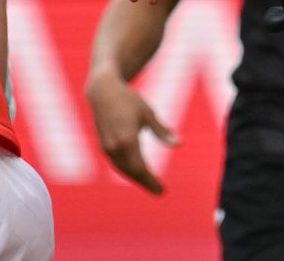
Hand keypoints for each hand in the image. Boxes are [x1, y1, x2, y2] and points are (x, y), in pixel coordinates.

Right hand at [86, 71, 178, 194]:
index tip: (162, 190)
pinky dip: (127, 170)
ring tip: (149, 184)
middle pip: (131, 172)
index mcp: (127, 139)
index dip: (151, 181)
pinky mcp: (103, 145)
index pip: (140, 168)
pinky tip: (136, 172)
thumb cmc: (128, 100)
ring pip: (122, 169)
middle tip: (159, 191)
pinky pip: (116, 163)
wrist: (102, 91)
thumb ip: (162, 131)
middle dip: (145, 183)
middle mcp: (115, 146)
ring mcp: (107, 147)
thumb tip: (180, 144)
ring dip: (136, 179)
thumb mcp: (148, 113)